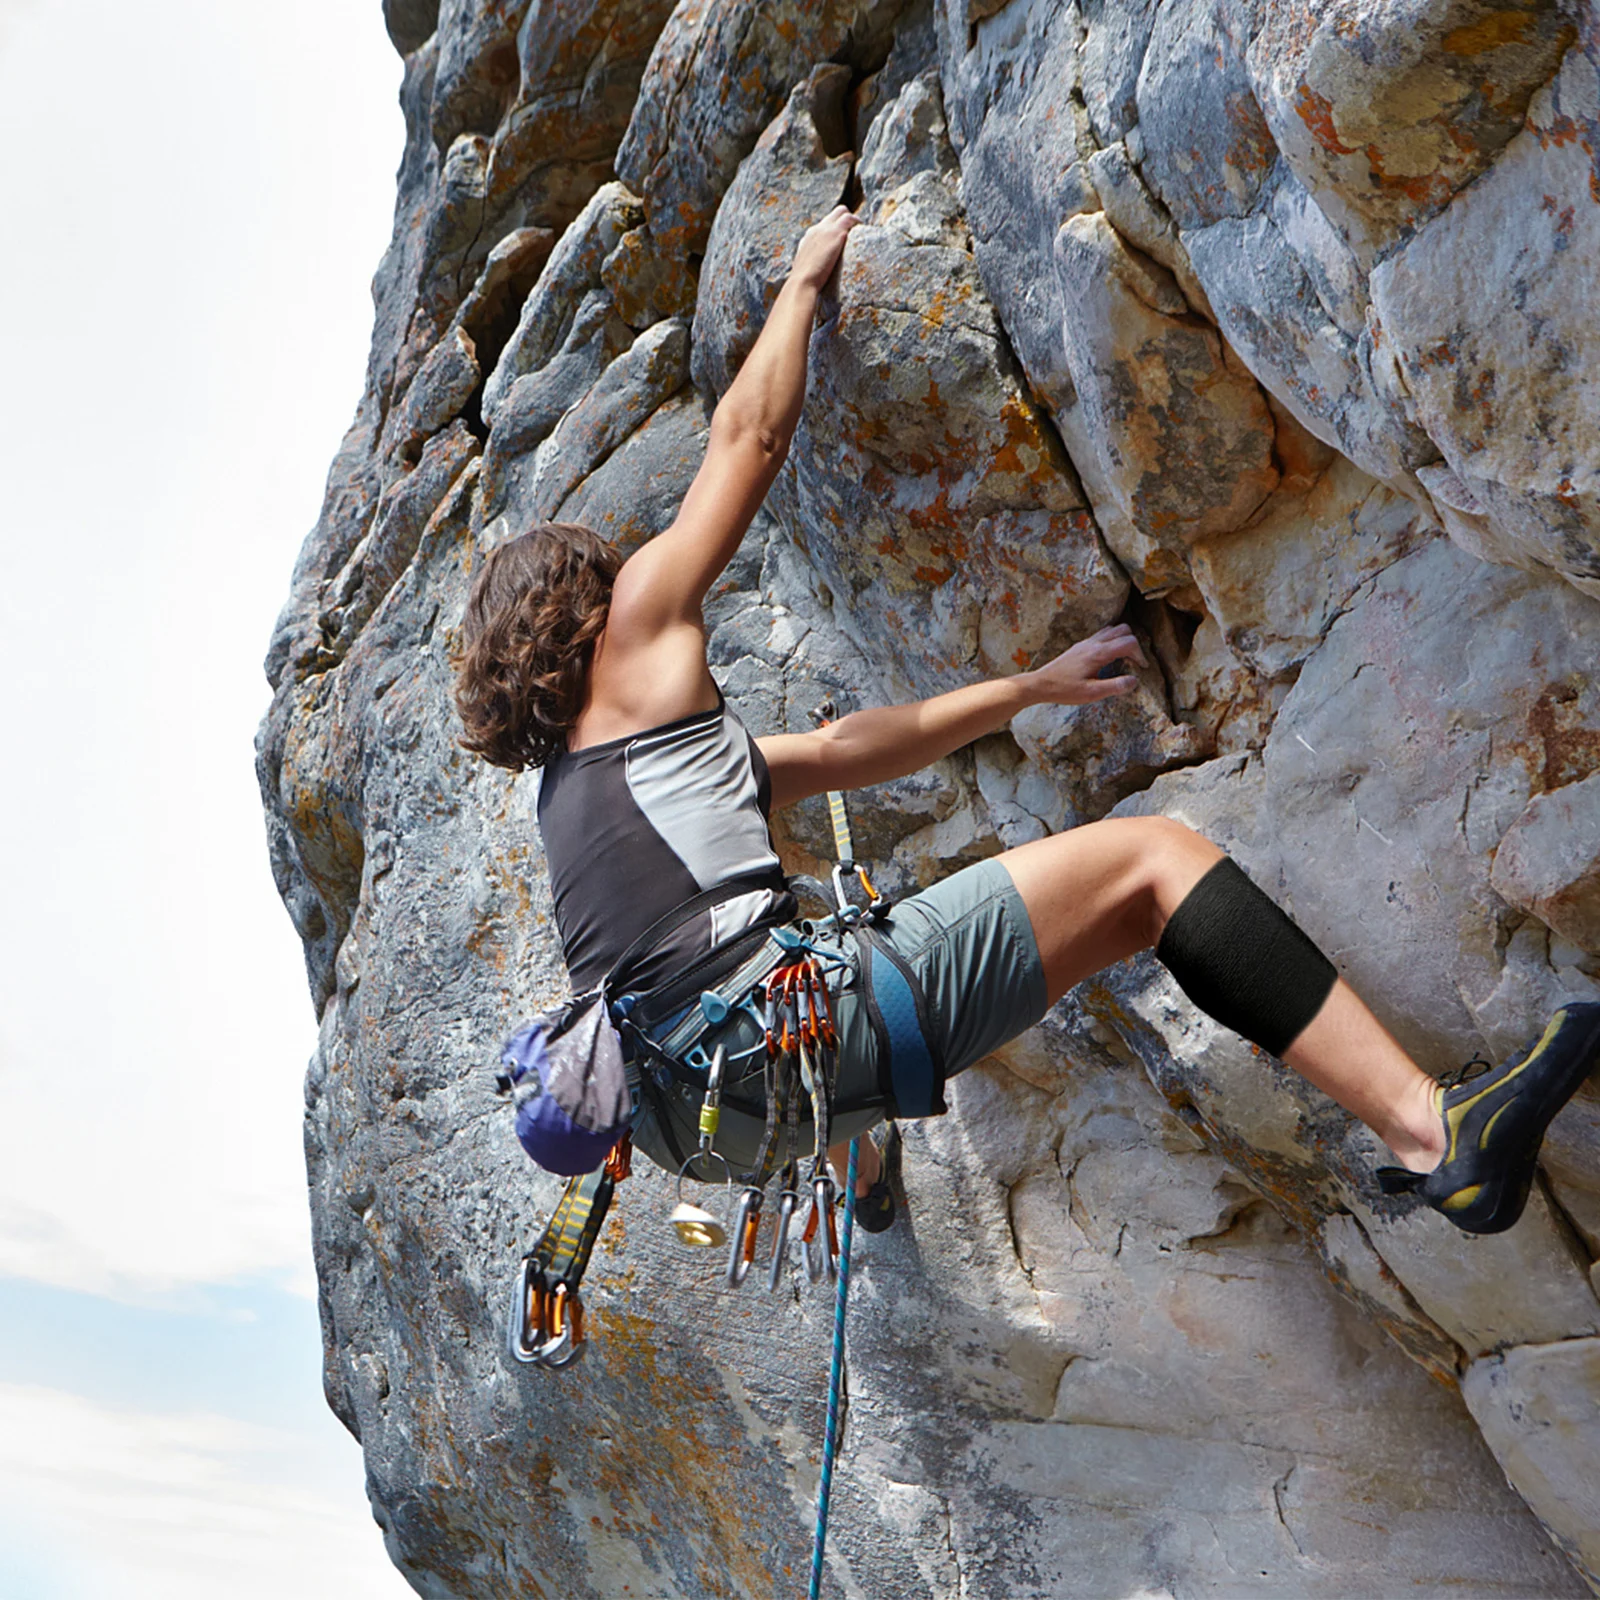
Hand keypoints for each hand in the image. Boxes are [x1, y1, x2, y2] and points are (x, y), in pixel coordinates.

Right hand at [791, 204, 858, 291]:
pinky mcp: (836, 233)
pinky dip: (857, 222)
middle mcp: (816, 229)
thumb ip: (813, 265)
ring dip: (853, 219)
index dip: (834, 229)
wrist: (802, 282)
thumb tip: (817, 274)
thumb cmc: (804, 283)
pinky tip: (862, 230)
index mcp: (809, 238)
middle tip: (855, 229)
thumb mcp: (806, 270)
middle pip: (833, 214)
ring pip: (842, 212)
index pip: (824, 226)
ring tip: (861, 229)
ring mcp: (826, 229)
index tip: (842, 237)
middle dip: (845, 218)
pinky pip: (849, 218)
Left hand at [1024, 624, 1147, 705]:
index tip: (1141, 668)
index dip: (1140, 654)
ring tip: (1123, 659)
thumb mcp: (1092, 693)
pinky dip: (1111, 641)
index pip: (1129, 642)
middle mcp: (1093, 643)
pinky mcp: (1080, 646)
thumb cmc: (1064, 690)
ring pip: (1112, 630)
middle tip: (1134, 662)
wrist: (1040, 684)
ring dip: (1122, 640)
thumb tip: (1134, 681)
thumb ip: (1115, 686)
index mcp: (1098, 653)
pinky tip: (1107, 658)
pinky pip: (1101, 635)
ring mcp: (1085, 643)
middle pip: (1123, 629)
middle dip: (1134, 644)